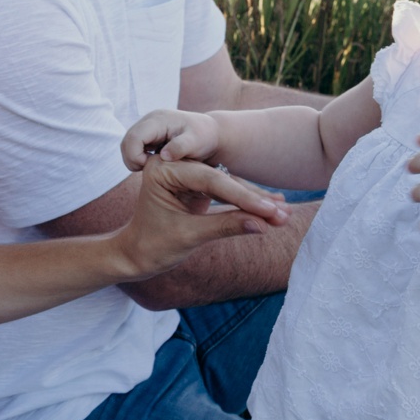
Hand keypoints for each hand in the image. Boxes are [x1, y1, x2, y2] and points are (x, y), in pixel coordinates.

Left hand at [112, 151, 295, 278]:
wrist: (136, 254)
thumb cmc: (153, 246)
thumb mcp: (189, 237)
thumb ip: (225, 226)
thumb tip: (262, 225)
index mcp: (163, 169)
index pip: (210, 179)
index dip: (242, 196)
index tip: (269, 210)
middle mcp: (175, 165)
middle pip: (222, 180)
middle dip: (253, 199)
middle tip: (283, 211)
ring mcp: (186, 175)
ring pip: (227, 185)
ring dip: (255, 201)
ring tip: (284, 212)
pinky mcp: (196, 187)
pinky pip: (225, 194)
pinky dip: (245, 205)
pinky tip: (270, 208)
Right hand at [119, 104, 221, 170]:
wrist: (210, 133)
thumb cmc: (204, 137)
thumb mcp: (196, 142)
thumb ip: (180, 147)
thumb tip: (163, 156)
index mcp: (158, 120)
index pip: (133, 138)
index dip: (135, 156)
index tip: (150, 167)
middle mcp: (149, 120)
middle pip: (126, 141)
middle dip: (132, 159)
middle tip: (149, 170)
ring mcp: (148, 127)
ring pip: (127, 144)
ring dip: (134, 159)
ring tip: (152, 168)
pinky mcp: (149, 135)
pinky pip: (134, 147)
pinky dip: (139, 158)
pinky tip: (154, 164)